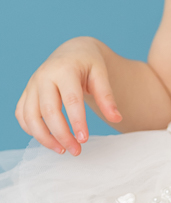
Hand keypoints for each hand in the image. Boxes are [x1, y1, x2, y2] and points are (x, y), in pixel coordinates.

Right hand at [14, 37, 121, 156]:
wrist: (72, 51)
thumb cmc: (88, 63)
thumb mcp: (101, 74)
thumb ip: (107, 96)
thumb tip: (117, 118)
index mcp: (64, 69)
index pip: (70, 99)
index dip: (77, 122)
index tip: (84, 140)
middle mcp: (44, 76)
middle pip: (48, 111)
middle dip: (61, 135)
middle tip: (76, 150)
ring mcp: (32, 85)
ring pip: (30, 117)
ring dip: (44, 137)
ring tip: (62, 150)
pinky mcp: (26, 93)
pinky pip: (22, 115)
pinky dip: (31, 130)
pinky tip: (48, 139)